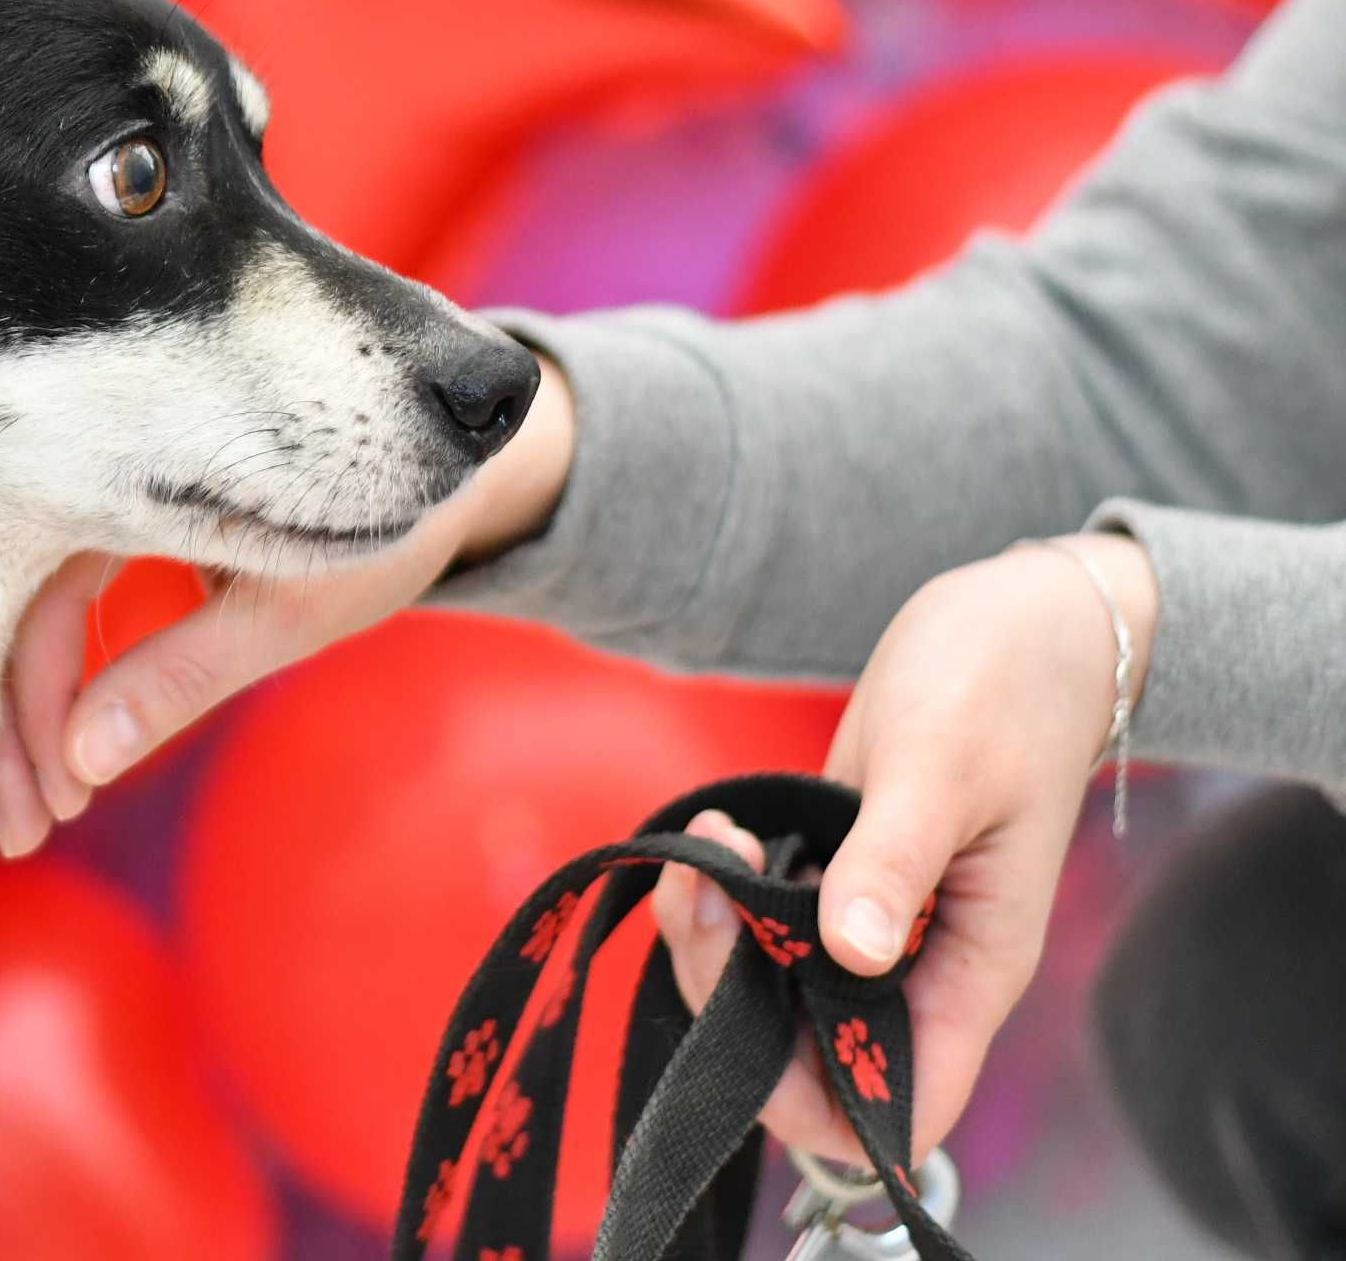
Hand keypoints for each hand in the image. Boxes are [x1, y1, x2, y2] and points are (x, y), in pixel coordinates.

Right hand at [0, 353, 572, 854]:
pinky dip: (50, 683)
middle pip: (11, 608)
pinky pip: (57, 606)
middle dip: (2, 727)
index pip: (34, 594)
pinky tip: (53, 754)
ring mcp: (104, 502)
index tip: (52, 802)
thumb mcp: (288, 610)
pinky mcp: (118, 530)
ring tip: (26, 813)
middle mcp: (99, 475)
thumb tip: (83, 758)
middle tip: (15, 832)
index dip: (28, 706)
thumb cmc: (383, 522)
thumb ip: (184, 674)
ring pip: (26, 612)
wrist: (439, 461)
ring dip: (17, 714)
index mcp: (134, 468)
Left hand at [649, 534, 1155, 1159]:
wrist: (1021, 617)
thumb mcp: (941, 768)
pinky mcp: (841, 869)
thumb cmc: (1003, 684)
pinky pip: (766, 921)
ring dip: (715, 939)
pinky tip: (713, 835)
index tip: (745, 1023)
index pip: (902, 1104)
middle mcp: (921, 961)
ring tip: (702, 850)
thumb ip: (893, 860)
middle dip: (730, 996)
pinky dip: (724, 894)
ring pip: (776, 986)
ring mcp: (878, 918)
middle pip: (810, 1052)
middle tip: (700, 894)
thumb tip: (851, 953)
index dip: (821, 1103)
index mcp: (973, 969)